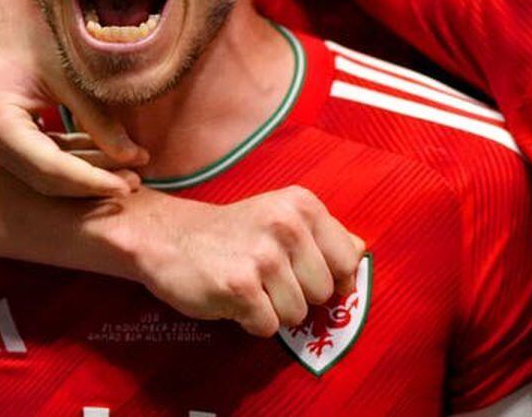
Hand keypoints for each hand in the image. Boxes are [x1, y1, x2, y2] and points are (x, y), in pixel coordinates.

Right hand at [0, 0, 146, 198]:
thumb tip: (137, 159)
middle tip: (138, 184)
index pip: (50, 168)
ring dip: (87, 174)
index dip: (92, 182)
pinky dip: (75, 158)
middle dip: (93, 183)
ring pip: (43, 171)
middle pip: (44, 178)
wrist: (7, 1)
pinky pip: (41, 156)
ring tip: (133, 173)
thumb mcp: (73, 73)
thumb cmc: (40, 27)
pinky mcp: (2, 131)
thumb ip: (100, 119)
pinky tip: (112, 158)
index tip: (130, 187)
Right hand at [131, 186, 364, 335]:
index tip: (304, 272)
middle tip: (267, 277)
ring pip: (298, 313)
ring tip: (250, 286)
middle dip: (299, 295)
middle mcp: (288, 224)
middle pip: (324, 292)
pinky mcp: (240, 286)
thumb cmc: (234, 232)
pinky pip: (268, 326)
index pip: (348, 259)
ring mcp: (264, 256)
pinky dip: (252, 322)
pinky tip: (235, 298)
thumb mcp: (283, 216)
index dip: (331, 277)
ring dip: (274, 310)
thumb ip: (325, 234)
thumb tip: (361, 252)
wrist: (171, 238)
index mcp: (303, 205)